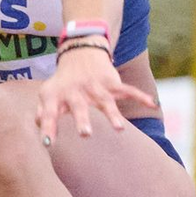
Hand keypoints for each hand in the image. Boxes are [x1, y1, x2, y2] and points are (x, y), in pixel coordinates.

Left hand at [36, 45, 156, 142]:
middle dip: (82, 120)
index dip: (48, 127)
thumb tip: (44, 138)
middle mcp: (76, 91)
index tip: (48, 143)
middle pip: (79, 107)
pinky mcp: (111, 82)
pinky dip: (141, 96)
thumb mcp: (47, 94)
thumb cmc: (62, 82)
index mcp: (57, 95)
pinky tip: (153, 104)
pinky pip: (128, 90)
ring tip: (119, 128)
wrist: (79, 53)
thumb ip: (42, 115)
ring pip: (105, 101)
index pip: (49, 113)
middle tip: (85, 134)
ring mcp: (95, 87)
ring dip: (112, 114)